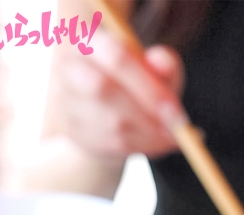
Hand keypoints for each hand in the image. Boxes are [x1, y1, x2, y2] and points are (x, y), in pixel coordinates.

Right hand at [50, 33, 185, 161]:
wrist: (110, 116)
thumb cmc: (138, 85)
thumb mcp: (156, 71)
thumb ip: (164, 64)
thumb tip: (162, 62)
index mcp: (91, 39)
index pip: (116, 55)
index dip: (148, 85)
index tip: (177, 111)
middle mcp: (69, 65)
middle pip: (103, 88)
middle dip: (147, 110)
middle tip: (178, 127)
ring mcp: (65, 99)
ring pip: (110, 122)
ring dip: (149, 134)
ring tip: (172, 137)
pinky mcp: (72, 129)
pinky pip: (110, 143)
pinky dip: (142, 147)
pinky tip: (159, 144)